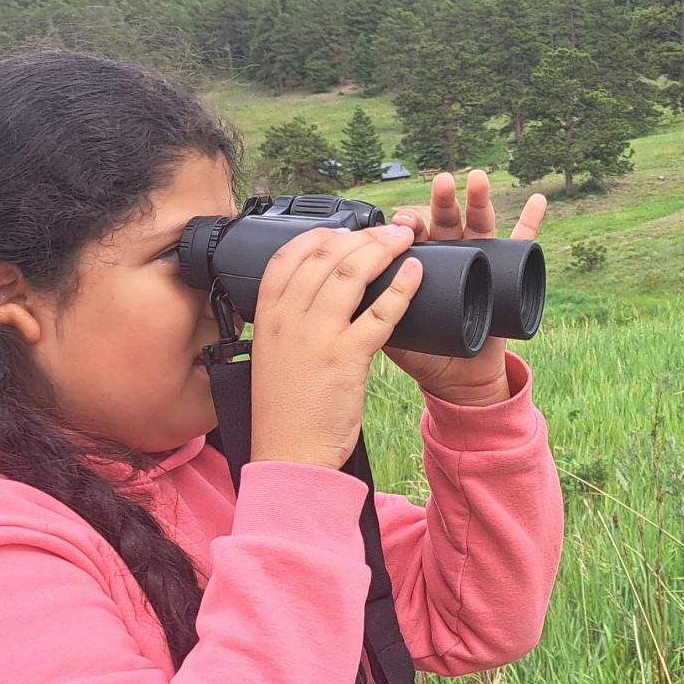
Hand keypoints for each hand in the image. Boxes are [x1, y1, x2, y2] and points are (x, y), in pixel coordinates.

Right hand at [247, 223, 424, 469]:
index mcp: (267, 315)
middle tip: (388, 230)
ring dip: (383, 249)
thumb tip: (316, 298)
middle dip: (362, 235)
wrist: (289, 454)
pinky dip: (402, 288)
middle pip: (326, 256)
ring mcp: (317, 335)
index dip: (320, 235)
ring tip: (404, 239)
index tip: (345, 231)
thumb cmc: (285, 409)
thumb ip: (288, 324)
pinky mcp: (347, 357)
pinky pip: (380, 312)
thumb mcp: (274, 355)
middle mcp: (288, 318)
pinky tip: (416, 274)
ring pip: (352, 273)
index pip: (288, 255)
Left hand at [387, 169, 546, 406]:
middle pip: (446, 221)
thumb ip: (372, 315)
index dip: (408, 224)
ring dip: (480, 200)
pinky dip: (531, 224)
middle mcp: (452, 255)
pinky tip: (537, 201)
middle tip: (441, 183)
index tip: (402, 220)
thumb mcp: (395, 334)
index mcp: (422, 264)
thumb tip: (344, 299)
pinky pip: (522, 246)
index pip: (413, 236)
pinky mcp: (509, 276)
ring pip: (480, 225)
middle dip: (442, 200)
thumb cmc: (426, 353)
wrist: (459, 378)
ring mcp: (482, 262)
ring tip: (478, 179)